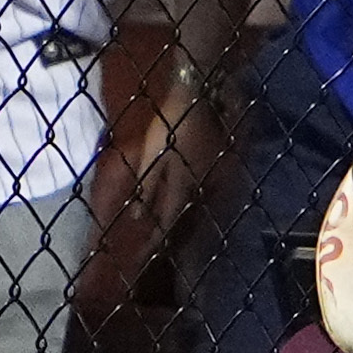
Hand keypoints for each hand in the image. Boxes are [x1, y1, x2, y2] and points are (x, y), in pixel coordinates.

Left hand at [103, 77, 224, 256]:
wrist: (200, 95)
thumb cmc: (170, 123)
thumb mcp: (152, 156)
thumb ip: (147, 187)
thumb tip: (137, 217)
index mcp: (182, 185)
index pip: (166, 222)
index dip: (153, 241)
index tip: (142, 257)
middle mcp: (199, 184)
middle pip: (182, 214)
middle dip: (167, 231)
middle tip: (153, 245)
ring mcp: (210, 172)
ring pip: (193, 202)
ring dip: (179, 215)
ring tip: (167, 226)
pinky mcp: (215, 161)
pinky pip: (201, 187)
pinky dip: (189, 197)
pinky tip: (184, 196)